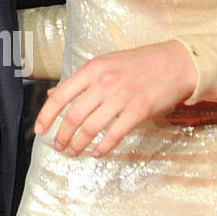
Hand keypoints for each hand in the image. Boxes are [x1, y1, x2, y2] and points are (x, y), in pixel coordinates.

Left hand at [35, 40, 199, 155]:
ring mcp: (122, 97)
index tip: (39, 130)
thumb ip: (81, 80)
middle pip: (74, 116)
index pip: (61, 95)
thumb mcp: (106, 63)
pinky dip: (103, 147)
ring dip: (79, 144)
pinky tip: (97, 153)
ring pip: (91, 128)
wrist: (177, 62)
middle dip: (62, 135)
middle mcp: (104, 82)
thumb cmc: (140, 63)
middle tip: (59, 146)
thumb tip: (53, 94)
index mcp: (93, 68)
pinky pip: (114, 135)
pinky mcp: (138, 110)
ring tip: (74, 152)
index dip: (47, 115)